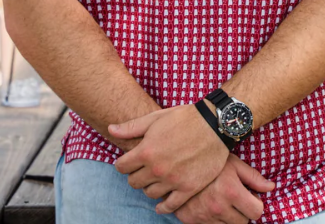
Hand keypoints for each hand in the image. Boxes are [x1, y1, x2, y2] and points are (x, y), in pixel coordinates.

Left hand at [110, 105, 229, 213]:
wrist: (214, 125)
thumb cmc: (183, 118)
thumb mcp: (155, 118)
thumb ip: (131, 127)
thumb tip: (110, 129)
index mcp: (146, 151)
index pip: (121, 167)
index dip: (123, 164)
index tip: (129, 162)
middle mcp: (156, 169)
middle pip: (134, 183)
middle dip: (135, 175)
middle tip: (143, 169)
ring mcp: (172, 181)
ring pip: (149, 194)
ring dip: (150, 187)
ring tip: (155, 179)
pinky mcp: (188, 189)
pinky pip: (169, 206)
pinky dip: (163, 207)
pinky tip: (161, 204)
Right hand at [174, 154, 274, 223]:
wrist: (178, 158)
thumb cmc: (211, 158)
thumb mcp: (234, 163)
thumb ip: (254, 177)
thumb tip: (271, 187)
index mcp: (231, 191)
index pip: (257, 212)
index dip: (255, 204)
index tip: (250, 196)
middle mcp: (218, 206)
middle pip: (243, 223)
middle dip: (242, 212)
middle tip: (235, 198)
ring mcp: (203, 215)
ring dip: (227, 217)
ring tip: (221, 199)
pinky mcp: (190, 220)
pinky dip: (212, 219)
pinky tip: (209, 204)